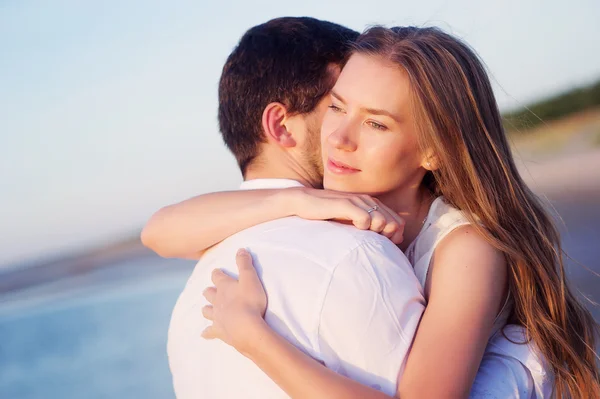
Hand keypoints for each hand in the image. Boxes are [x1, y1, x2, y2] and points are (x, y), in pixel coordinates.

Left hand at [201, 248, 267, 355]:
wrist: (246, 328)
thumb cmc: (250, 301)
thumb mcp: (250, 278)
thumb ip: (245, 263)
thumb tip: (240, 249)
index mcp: (224, 287)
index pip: (217, 276)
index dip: (217, 273)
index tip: (218, 272)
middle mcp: (217, 301)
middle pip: (209, 293)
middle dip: (210, 291)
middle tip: (212, 290)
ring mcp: (217, 317)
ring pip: (207, 311)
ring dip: (207, 309)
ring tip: (208, 308)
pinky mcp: (219, 331)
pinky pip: (209, 332)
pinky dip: (207, 332)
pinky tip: (204, 334)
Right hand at [285, 188, 404, 243]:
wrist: (305, 202)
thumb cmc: (328, 214)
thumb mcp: (352, 221)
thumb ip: (369, 226)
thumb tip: (391, 239)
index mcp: (372, 204)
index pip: (398, 222)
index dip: (394, 236)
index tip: (381, 243)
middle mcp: (368, 200)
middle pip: (393, 223)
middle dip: (386, 236)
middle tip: (370, 239)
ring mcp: (357, 201)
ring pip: (382, 221)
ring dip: (374, 232)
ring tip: (360, 233)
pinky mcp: (346, 204)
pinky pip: (365, 219)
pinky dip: (362, 227)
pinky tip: (353, 228)